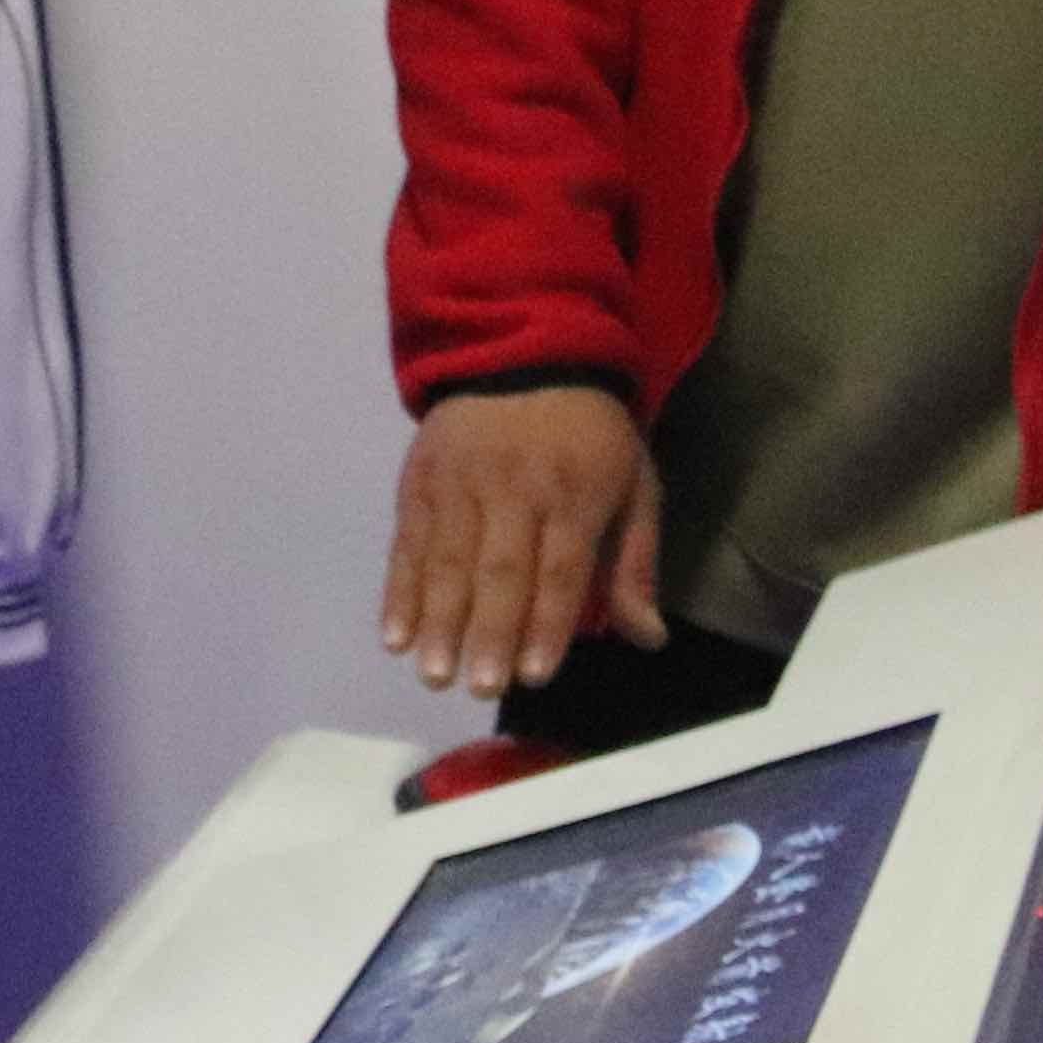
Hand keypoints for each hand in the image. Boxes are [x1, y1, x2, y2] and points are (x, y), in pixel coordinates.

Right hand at [381, 378, 664, 695]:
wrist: (524, 355)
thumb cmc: (590, 436)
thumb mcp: (635, 486)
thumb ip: (634, 563)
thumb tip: (648, 638)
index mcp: (572, 492)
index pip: (559, 569)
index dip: (546, 624)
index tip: (533, 676)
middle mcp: (512, 487)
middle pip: (499, 568)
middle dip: (488, 632)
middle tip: (478, 688)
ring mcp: (458, 482)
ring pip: (447, 559)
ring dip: (438, 621)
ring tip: (434, 673)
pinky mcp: (419, 480)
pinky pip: (406, 543)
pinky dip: (398, 590)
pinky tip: (394, 635)